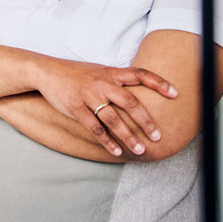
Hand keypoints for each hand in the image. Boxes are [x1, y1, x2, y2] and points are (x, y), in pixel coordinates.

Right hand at [36, 59, 177, 156]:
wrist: (47, 71)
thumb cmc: (76, 73)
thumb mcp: (99, 71)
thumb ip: (117, 80)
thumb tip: (139, 90)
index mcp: (111, 73)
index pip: (140, 74)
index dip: (159, 83)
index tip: (175, 94)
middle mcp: (102, 83)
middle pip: (130, 102)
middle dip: (146, 121)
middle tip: (158, 136)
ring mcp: (89, 96)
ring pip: (113, 119)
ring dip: (128, 136)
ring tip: (141, 150)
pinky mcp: (76, 108)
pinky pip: (94, 127)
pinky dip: (107, 141)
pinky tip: (117, 151)